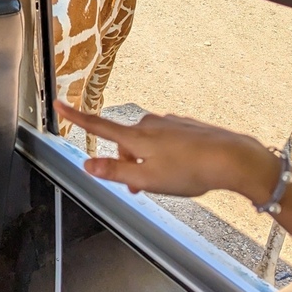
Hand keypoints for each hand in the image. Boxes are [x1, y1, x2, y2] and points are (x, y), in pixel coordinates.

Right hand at [54, 100, 278, 203]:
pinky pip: (165, 141)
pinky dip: (165, 156)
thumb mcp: (147, 179)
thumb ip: (115, 172)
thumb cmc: (189, 171)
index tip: (59, 103)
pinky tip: (182, 169)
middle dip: (127, 164)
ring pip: (146, 144)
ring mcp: (168, 123)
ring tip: (167, 182)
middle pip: (125, 144)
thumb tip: (86, 165)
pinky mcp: (184, 126)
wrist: (231, 158)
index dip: (76, 117)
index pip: (98, 126)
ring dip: (147, 162)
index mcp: (135, 137)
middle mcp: (149, 124)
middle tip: (141, 188)